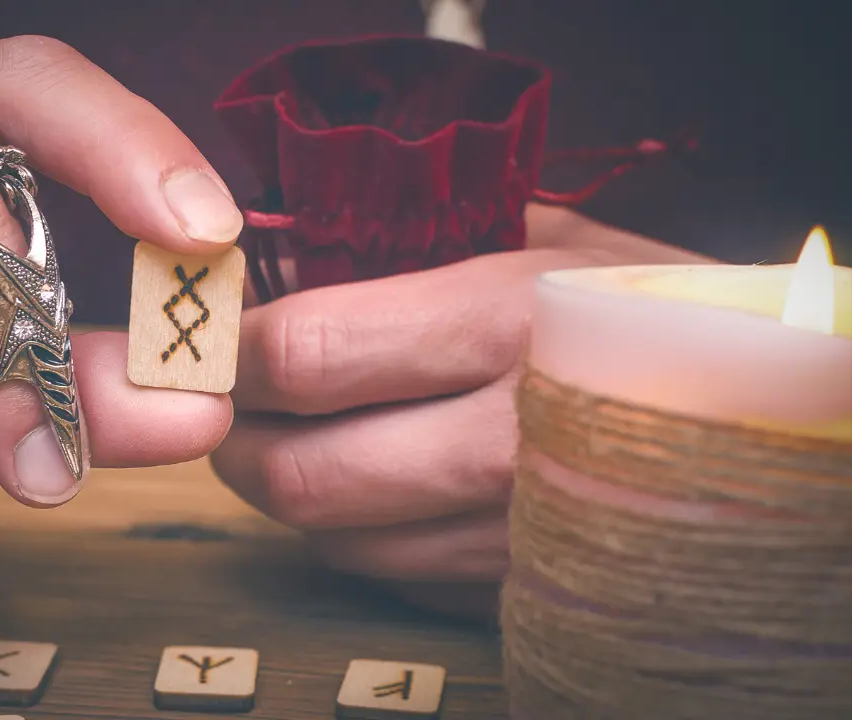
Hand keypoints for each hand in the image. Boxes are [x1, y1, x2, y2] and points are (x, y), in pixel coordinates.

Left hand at [212, 205, 706, 616]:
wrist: (765, 406)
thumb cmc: (658, 302)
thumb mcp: (553, 232)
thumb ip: (425, 236)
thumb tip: (293, 246)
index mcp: (504, 324)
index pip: (305, 356)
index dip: (230, 354)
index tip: (210, 342)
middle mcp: (504, 442)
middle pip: (299, 475)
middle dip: (234, 442)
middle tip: (226, 408)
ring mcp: (513, 532)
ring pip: (334, 541)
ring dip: (289, 493)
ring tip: (295, 441)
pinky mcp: (520, 587)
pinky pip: (391, 577)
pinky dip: (355, 535)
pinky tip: (373, 487)